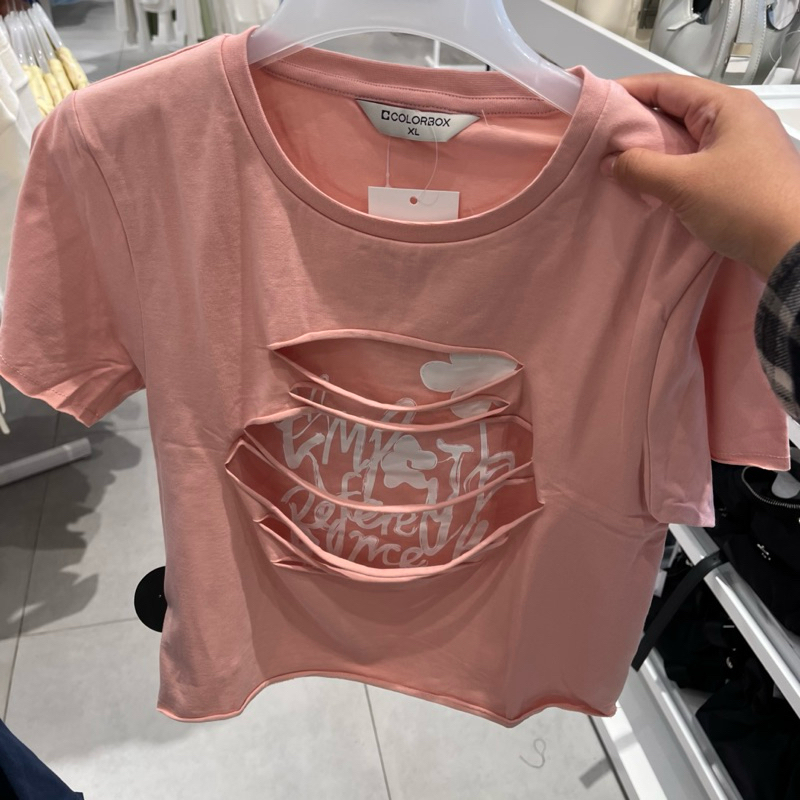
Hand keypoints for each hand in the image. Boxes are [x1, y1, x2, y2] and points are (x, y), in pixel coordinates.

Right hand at [602, 72, 799, 280]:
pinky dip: (671, 166)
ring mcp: (742, 144)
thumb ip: (640, 168)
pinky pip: (697, 158)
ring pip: (686, 136)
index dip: (628, 92)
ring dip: (654, 148)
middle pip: (676, 109)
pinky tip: (651, 182)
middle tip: (603, 140)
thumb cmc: (744, 204)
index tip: (596, 105)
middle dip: (638, 123)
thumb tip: (609, 161)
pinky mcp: (742, 170)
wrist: (793, 246)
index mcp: (726, 105)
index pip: (667, 86)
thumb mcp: (683, 184)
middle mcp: (737, 116)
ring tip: (621, 162)